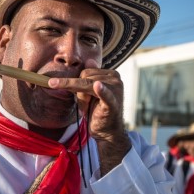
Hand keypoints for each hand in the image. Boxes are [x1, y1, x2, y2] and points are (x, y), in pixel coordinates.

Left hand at [48, 59, 130, 173]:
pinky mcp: (113, 103)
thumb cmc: (97, 111)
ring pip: (87, 86)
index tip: (77, 96)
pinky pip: (105, 95)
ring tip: (86, 110)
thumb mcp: (90, 92)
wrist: (107, 132)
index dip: (77, 84)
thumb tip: (89, 61)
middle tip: (83, 107)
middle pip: (85, 77)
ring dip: (83, 101)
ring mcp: (116, 90)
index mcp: (111, 74)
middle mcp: (115, 79)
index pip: (86, 72)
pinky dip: (101, 91)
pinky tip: (98, 87)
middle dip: (79, 93)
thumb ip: (89, 77)